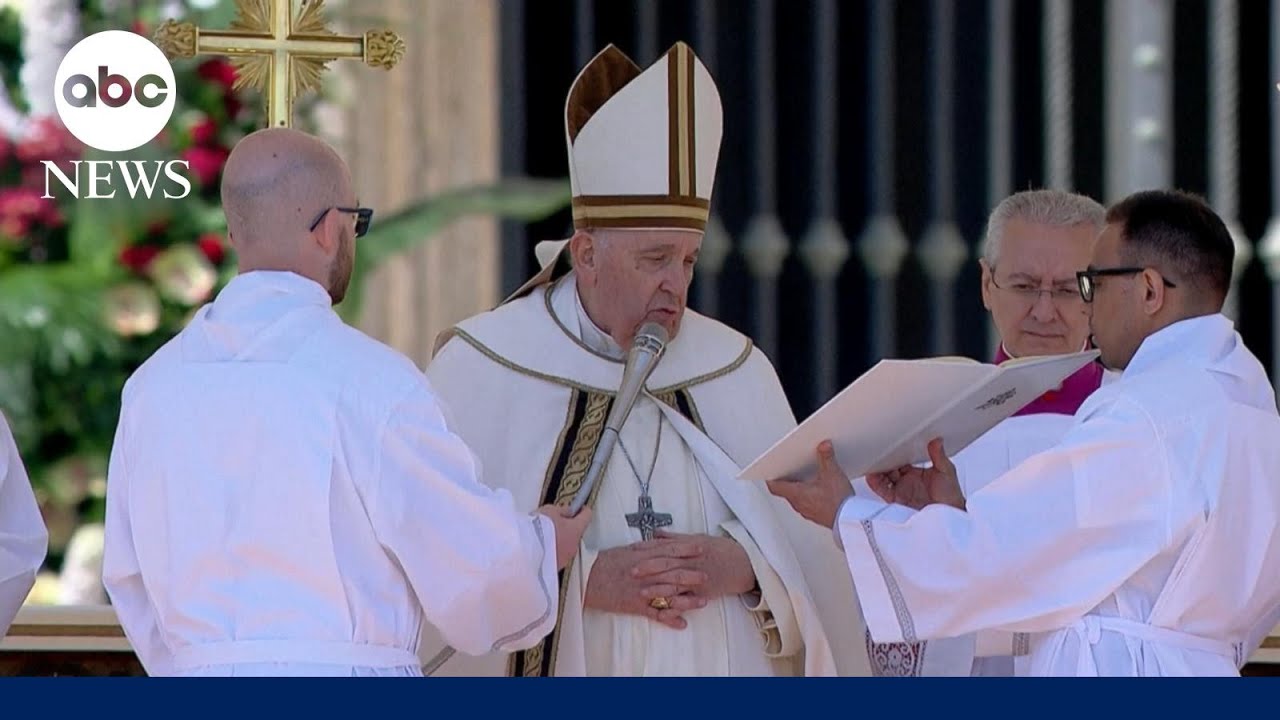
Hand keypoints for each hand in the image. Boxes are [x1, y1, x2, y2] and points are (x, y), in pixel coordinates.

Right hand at [537, 504, 592, 569]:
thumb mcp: (550, 511)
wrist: (525, 553)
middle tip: (555, 520)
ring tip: (544, 534)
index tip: (579, 507)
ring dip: (559, 539)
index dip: (582, 510)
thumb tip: (567, 511)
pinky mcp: (556, 566)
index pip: (587, 516)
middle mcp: (574, 545)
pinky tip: (540, 545)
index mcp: (576, 529)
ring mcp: (566, 557)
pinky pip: (557, 554)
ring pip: (567, 544)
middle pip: (576, 532)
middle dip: (568, 526)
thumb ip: (562, 510)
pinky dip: (552, 549)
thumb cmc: (538, 531)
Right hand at [584, 538, 708, 628]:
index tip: (701, 548)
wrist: (586, 578)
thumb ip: (646, 546)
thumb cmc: (605, 562)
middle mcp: (645, 573)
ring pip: (668, 594)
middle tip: (708, 576)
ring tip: (703, 602)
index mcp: (642, 556)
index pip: (669, 550)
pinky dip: (669, 619)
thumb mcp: (626, 549)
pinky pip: (655, 614)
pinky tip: (682, 624)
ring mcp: (641, 590)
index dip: (686, 549)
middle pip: (673, 572)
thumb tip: (662, 540)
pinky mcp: (635, 606)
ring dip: (687, 599)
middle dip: (692, 574)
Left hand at [630, 531, 756, 600]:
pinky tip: (664, 609)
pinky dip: (675, 605)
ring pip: (676, 584)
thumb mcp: (697, 538)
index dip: (648, 549)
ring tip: (642, 592)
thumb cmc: (719, 549)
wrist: (744, 563)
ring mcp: (698, 578)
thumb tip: (655, 533)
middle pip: (668, 564)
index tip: (632, 550)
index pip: (665, 547)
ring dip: (658, 588)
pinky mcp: (704, 592)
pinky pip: (687, 600)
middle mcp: (692, 561)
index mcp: (689, 547)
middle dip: (649, 568)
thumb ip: (674, 537)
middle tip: (631, 571)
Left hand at [766, 440, 853, 527]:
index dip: (770, 478)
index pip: (774, 487)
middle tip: (787, 469)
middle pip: (785, 491)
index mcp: (796, 494)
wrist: (850, 521)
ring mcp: (807, 511)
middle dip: (786, 479)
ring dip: (798, 488)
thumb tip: (823, 447)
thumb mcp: (832, 474)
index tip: (769, 470)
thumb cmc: (839, 503)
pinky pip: (807, 504)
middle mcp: (799, 504)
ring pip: (796, 498)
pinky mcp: (817, 515)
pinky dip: (808, 495)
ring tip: (805, 478)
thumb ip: (826, 458)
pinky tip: (819, 490)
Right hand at [865, 437, 964, 510]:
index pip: (902, 460)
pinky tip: (872, 476)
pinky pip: (882, 490)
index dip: (895, 452)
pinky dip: (875, 484)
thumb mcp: (947, 472)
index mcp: (917, 473)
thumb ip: (939, 456)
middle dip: (883, 460)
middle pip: (889, 468)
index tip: (889, 443)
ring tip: (872, 462)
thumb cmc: (951, 499)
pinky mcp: (896, 500)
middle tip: (878, 451)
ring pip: (883, 478)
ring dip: (877, 470)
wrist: (950, 517)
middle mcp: (907, 482)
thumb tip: (937, 441)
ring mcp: (901, 490)